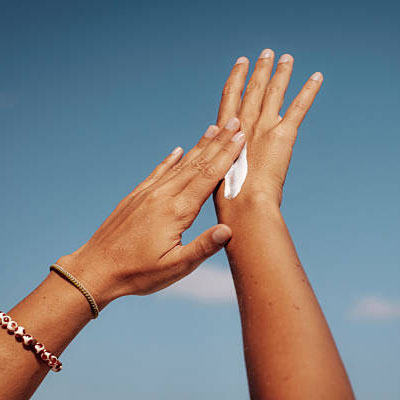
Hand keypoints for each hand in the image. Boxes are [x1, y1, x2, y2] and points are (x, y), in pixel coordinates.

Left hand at [56, 120, 244, 309]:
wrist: (95, 269)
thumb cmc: (137, 273)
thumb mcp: (174, 268)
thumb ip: (202, 248)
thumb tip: (228, 229)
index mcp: (175, 212)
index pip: (208, 177)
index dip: (226, 156)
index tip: (240, 137)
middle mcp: (162, 196)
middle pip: (197, 164)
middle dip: (219, 143)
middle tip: (234, 122)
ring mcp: (147, 193)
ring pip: (179, 165)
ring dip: (198, 146)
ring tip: (212, 129)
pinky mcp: (136, 196)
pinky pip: (157, 172)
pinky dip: (170, 160)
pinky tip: (177, 150)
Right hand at [214, 50, 322, 215]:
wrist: (243, 203)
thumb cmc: (228, 195)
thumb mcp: (219, 172)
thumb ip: (225, 158)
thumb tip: (227, 159)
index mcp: (226, 131)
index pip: (230, 97)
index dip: (235, 78)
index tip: (240, 63)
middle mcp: (244, 123)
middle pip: (254, 88)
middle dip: (260, 69)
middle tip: (266, 53)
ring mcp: (264, 126)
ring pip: (274, 92)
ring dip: (282, 73)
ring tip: (286, 58)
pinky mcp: (284, 134)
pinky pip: (299, 107)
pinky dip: (309, 91)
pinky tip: (317, 77)